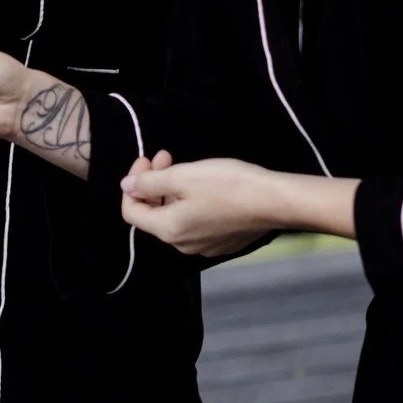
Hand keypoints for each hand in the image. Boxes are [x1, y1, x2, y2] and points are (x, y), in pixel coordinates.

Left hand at [119, 153, 288, 256]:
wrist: (277, 201)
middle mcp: (183, 245)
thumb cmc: (228, 185)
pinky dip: (190, 202)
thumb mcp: (182, 176)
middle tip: (165, 156)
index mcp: (168, 230)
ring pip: (175, 217)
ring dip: (171, 190)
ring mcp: (204, 246)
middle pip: (153, 214)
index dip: (132, 184)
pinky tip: (204, 186)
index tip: (147, 160)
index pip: (131, 212)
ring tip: (184, 167)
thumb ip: (148, 182)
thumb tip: (126, 186)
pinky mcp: (223, 242)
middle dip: (152, 183)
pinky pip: (195, 222)